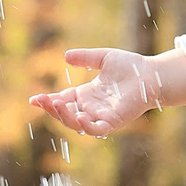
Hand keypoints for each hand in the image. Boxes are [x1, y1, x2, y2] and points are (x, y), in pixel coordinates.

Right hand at [30, 48, 166, 137]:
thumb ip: (85, 58)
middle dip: (51, 109)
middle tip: (41, 100)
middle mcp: (91, 108)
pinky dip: (86, 125)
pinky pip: (96, 128)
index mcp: (87, 95)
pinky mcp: (114, 122)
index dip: (48, 102)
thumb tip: (66, 56)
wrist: (151, 74)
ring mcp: (101, 116)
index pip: (63, 100)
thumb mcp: (103, 58)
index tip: (34, 100)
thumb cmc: (131, 66)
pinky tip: (78, 116)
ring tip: (56, 105)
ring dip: (64, 117)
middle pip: (65, 114)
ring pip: (77, 123)